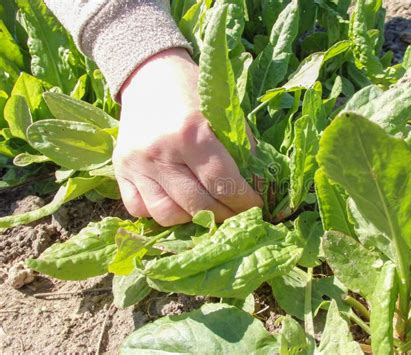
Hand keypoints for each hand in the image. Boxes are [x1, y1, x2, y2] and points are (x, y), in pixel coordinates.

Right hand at [113, 48, 261, 225]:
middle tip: (237, 213)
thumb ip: (241, 151)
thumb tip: (255, 187)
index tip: (256, 206)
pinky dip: (161, 212)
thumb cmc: (193, 92)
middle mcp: (159, 152)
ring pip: (166, 214)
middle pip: (197, 205)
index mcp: (190, 133)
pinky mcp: (120, 170)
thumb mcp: (224, 114)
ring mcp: (136, 164)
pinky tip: (176, 202)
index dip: (244, 201)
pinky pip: (139, 209)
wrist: (149, 75)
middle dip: (225, 215)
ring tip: (207, 208)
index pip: (222, 183)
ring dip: (192, 219)